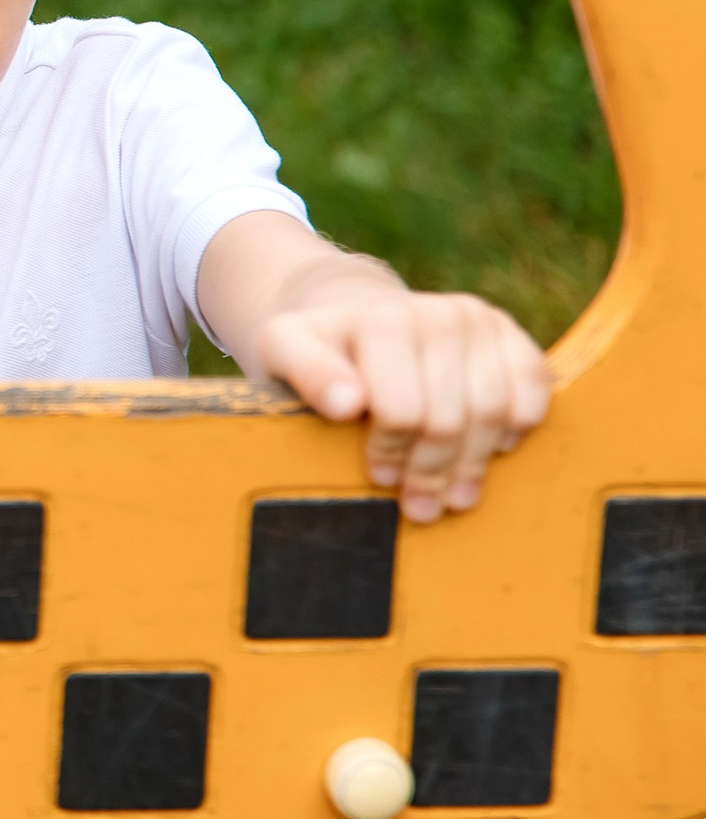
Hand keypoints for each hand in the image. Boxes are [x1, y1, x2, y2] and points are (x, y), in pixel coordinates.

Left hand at [199, 213, 551, 522]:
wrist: (357, 319)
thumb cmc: (319, 349)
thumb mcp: (283, 351)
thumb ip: (304, 371)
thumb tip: (347, 404)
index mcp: (382, 318)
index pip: (401, 412)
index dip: (389, 454)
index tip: (377, 475)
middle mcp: (437, 312)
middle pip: (450, 419)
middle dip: (431, 472)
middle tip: (418, 505)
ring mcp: (478, 321)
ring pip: (496, 413)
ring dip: (474, 464)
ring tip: (453, 496)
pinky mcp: (510, 334)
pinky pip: (534, 391)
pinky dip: (517, 429)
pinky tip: (492, 449)